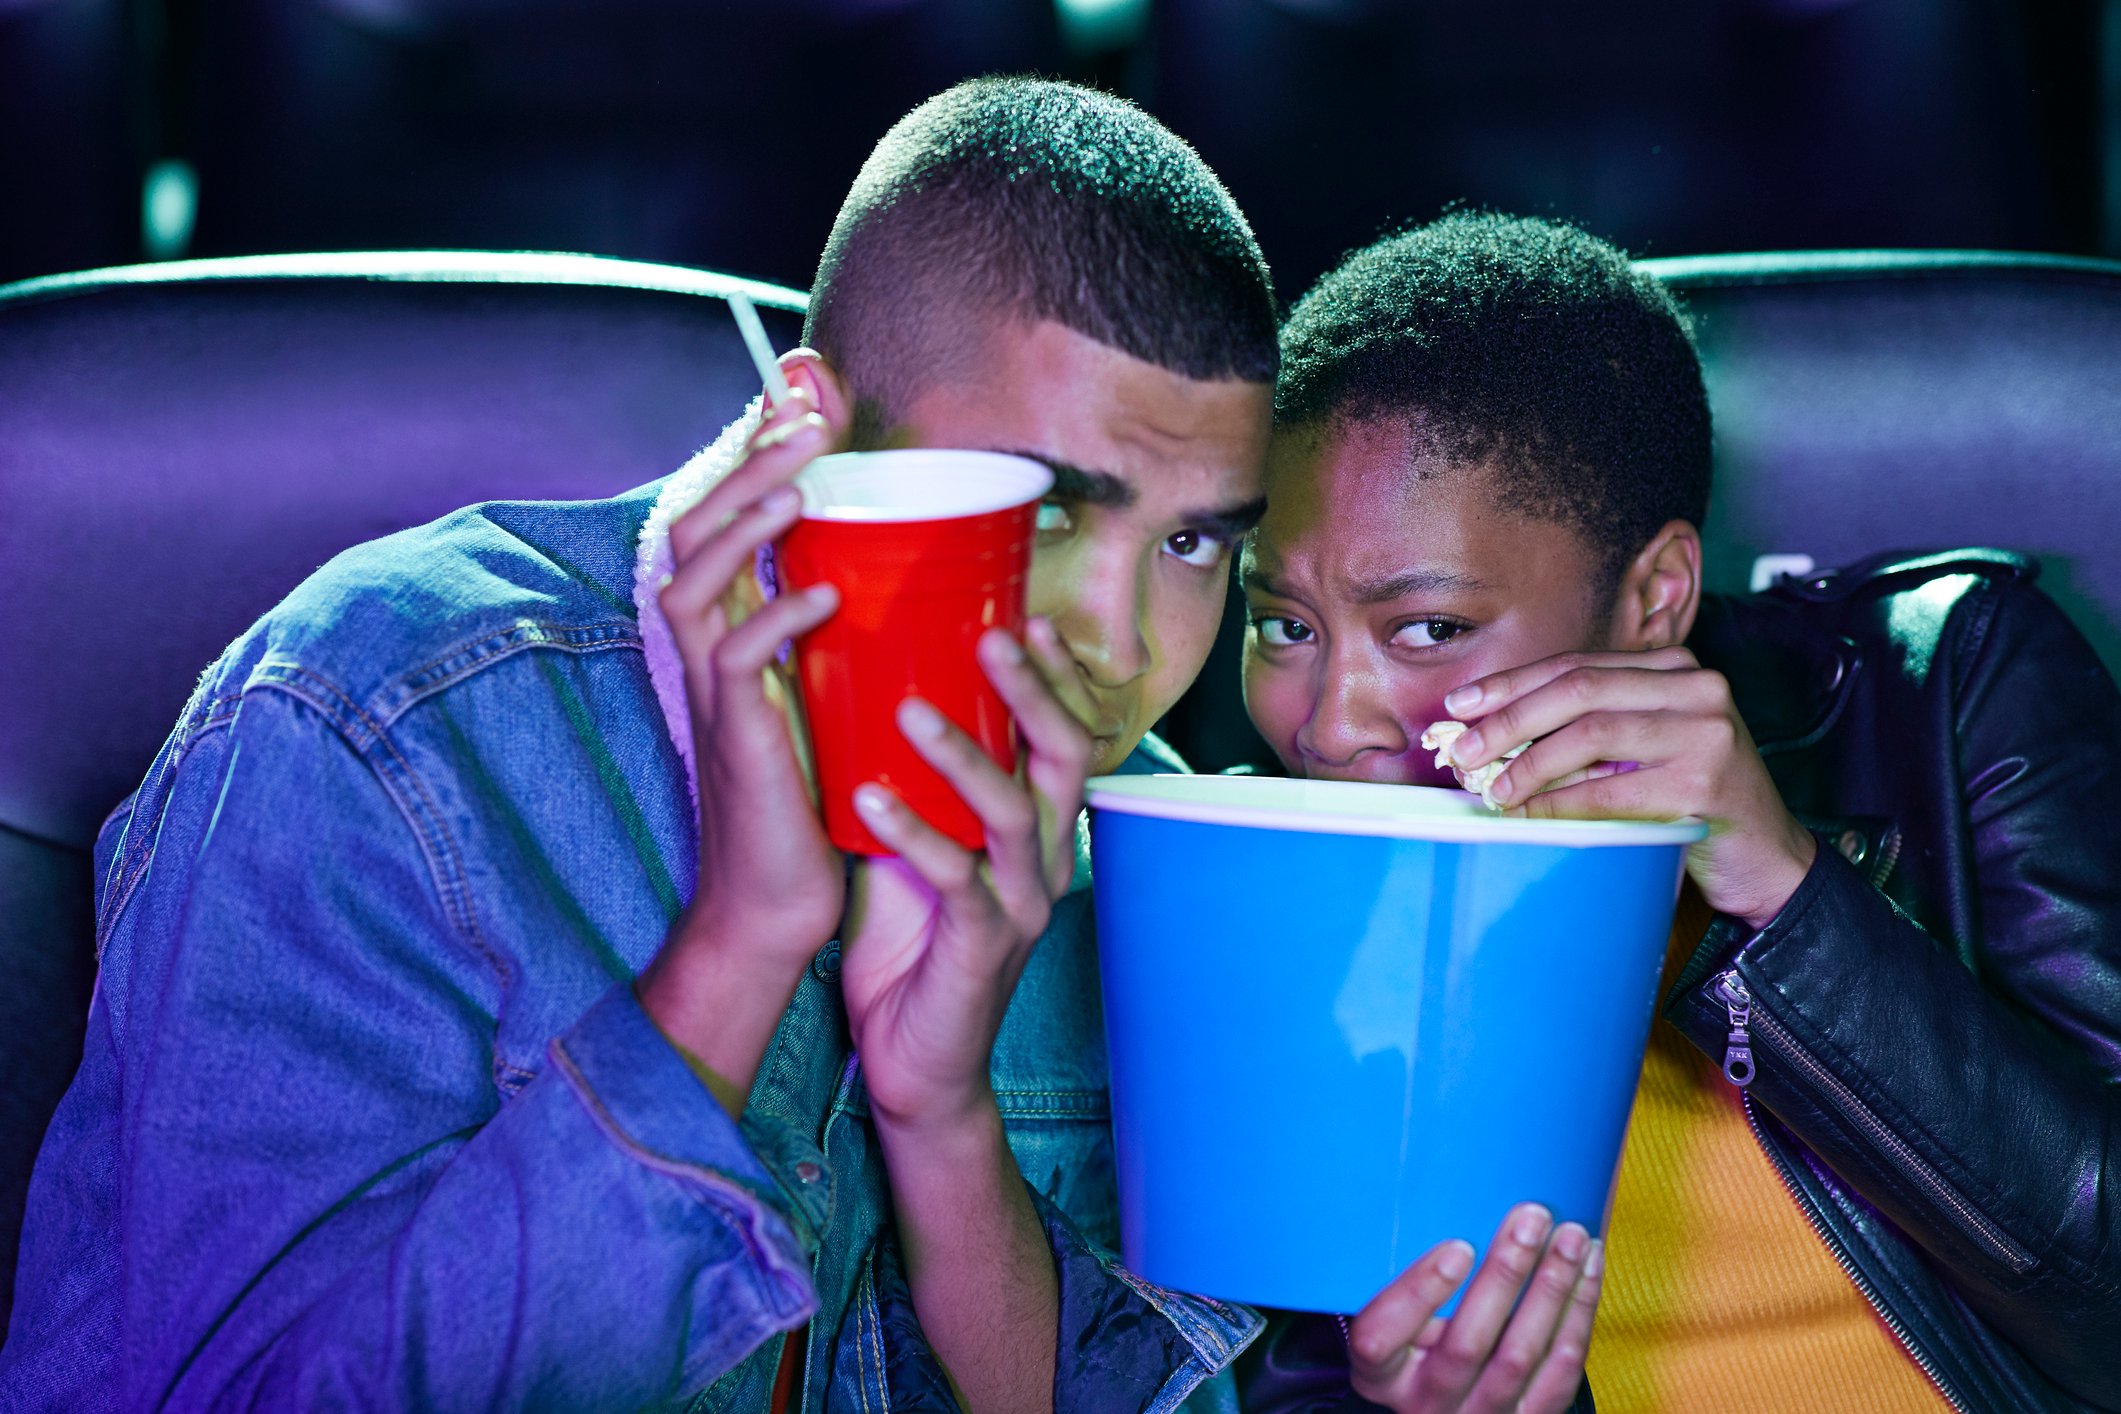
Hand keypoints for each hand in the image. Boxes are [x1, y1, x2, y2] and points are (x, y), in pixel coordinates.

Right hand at [637, 388, 846, 1099]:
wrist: (780, 901)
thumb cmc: (816, 796)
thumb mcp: (830, 693)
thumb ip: (843, 631)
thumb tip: (901, 566)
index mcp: (732, 628)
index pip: (726, 516)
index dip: (754, 451)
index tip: (802, 394)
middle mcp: (708, 647)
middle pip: (700, 523)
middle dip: (748, 459)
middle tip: (800, 406)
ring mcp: (712, 691)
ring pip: (699, 577)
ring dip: (748, 519)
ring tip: (800, 475)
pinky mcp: (733, 736)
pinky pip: (736, 661)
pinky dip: (775, 618)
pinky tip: (821, 589)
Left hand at [840, 622, 1091, 1133]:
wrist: (914, 1063)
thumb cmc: (910, 946)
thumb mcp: (912, 846)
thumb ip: (909, 782)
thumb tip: (865, 696)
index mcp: (1033, 829)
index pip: (1064, 736)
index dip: (1053, 677)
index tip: (1023, 615)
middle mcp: (1043, 859)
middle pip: (1064, 758)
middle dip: (1032, 692)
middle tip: (991, 635)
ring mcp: (1021, 904)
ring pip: (1015, 814)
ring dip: (965, 757)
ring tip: (911, 711)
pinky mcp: (984, 947)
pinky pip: (958, 881)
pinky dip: (916, 835)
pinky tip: (869, 800)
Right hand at [1348, 1204, 1601, 1413]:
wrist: (1448, 1405)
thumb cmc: (1415, 1343)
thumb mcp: (1393, 1321)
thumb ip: (1405, 1278)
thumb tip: (1448, 1189)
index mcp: (1380, 1375)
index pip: (1380, 1338)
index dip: (1419, 1293)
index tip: (1456, 1246)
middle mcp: (1427, 1402)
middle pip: (1468, 1343)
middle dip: (1505, 1274)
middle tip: (1530, 1219)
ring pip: (1524, 1356)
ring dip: (1553, 1288)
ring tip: (1570, 1236)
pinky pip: (1562, 1370)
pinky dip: (1579, 1314)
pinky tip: (1587, 1269)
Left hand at [1441, 647, 1816, 928]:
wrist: (1766, 857)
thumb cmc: (1692, 799)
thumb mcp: (1643, 746)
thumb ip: (1586, 726)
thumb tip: (1491, 729)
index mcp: (1674, 668)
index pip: (1577, 665)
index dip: (1511, 684)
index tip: (1461, 705)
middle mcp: (1696, 687)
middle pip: (1578, 690)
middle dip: (1509, 719)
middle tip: (1463, 749)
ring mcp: (1706, 732)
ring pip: (1590, 733)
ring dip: (1528, 762)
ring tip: (1493, 788)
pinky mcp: (1705, 784)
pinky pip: (1610, 789)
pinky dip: (1560, 802)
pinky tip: (1530, 812)